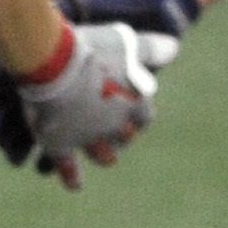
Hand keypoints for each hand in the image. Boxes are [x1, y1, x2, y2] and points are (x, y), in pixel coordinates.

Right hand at [0, 16, 173, 188]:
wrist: (53, 63)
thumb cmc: (91, 49)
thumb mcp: (123, 42)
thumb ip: (149, 49)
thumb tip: (174, 47)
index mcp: (133, 102)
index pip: (145, 116)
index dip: (139, 115)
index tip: (134, 112)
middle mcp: (115, 125)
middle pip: (126, 137)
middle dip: (123, 136)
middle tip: (117, 133)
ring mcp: (88, 137)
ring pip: (104, 155)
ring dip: (104, 154)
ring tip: (102, 155)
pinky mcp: (60, 144)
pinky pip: (68, 167)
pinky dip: (72, 177)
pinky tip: (75, 185)